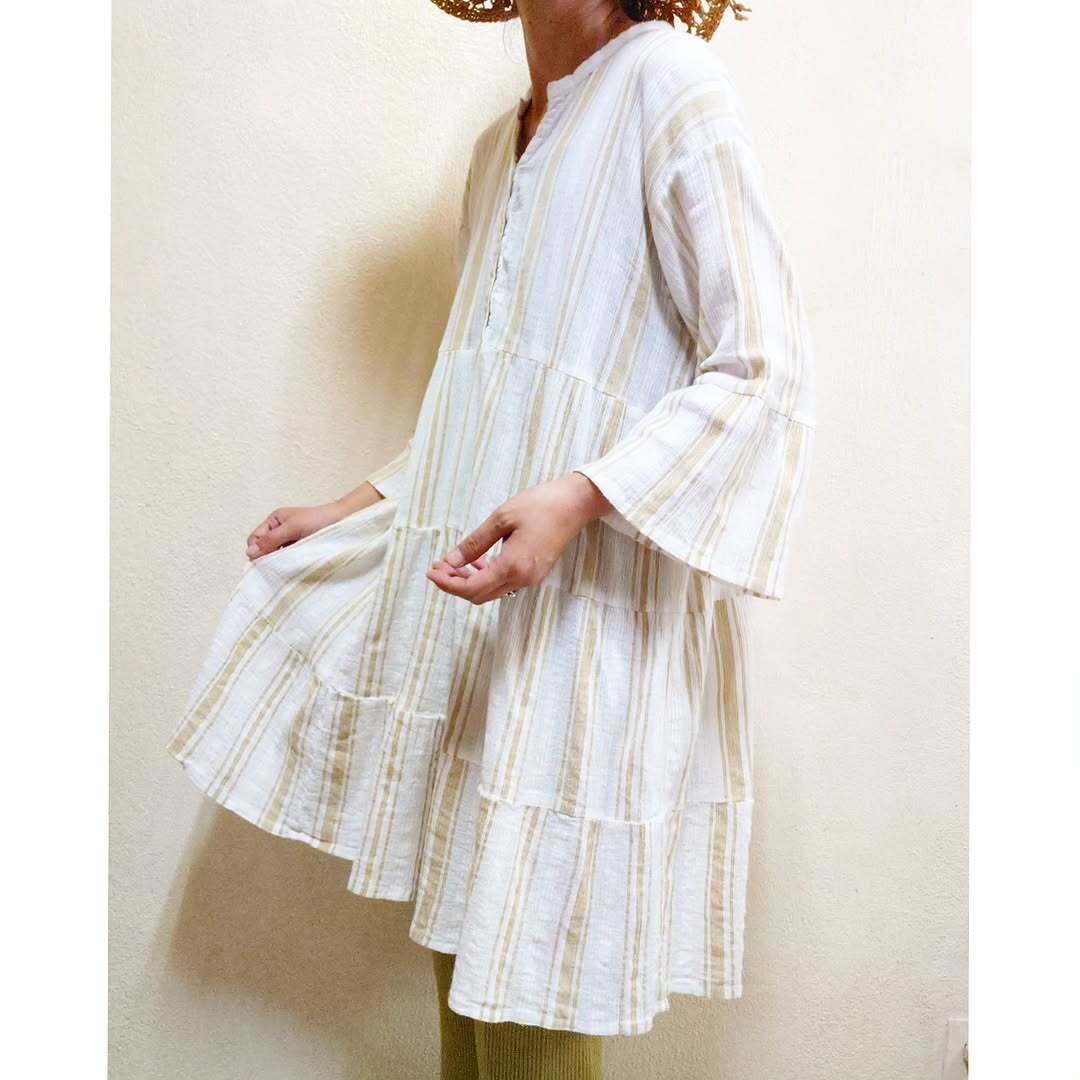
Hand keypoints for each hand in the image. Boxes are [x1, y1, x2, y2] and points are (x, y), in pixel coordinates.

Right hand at [246, 500, 346, 559]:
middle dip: (267, 557)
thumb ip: (271, 540)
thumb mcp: (292, 527)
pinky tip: (294, 567)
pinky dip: (289, 563)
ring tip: (288, 566)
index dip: (256, 550)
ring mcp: (290, 541)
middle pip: (264, 549)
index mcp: (274, 521)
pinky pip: (288, 559)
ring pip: (276, 556)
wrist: (344, 521)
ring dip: (279, 562)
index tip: (263, 562)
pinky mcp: (300, 550)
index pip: (255, 539)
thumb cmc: (319, 520)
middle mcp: (280, 531)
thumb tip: (249, 553)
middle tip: (277, 566)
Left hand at [426, 471, 612, 604]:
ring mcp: (531, 579)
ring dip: (469, 582)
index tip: (431, 571)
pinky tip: (477, 562)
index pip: (471, 587)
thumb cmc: (540, 505)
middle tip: (438, 566)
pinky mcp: (535, 573)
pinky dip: (486, 578)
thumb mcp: (501, 518)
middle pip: (479, 595)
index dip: (447, 583)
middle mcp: (522, 579)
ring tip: (453, 563)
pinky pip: (504, 584)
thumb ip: (474, 543)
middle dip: (455, 584)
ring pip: (491, 592)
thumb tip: (451, 561)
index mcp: (513, 566)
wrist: (576, 504)